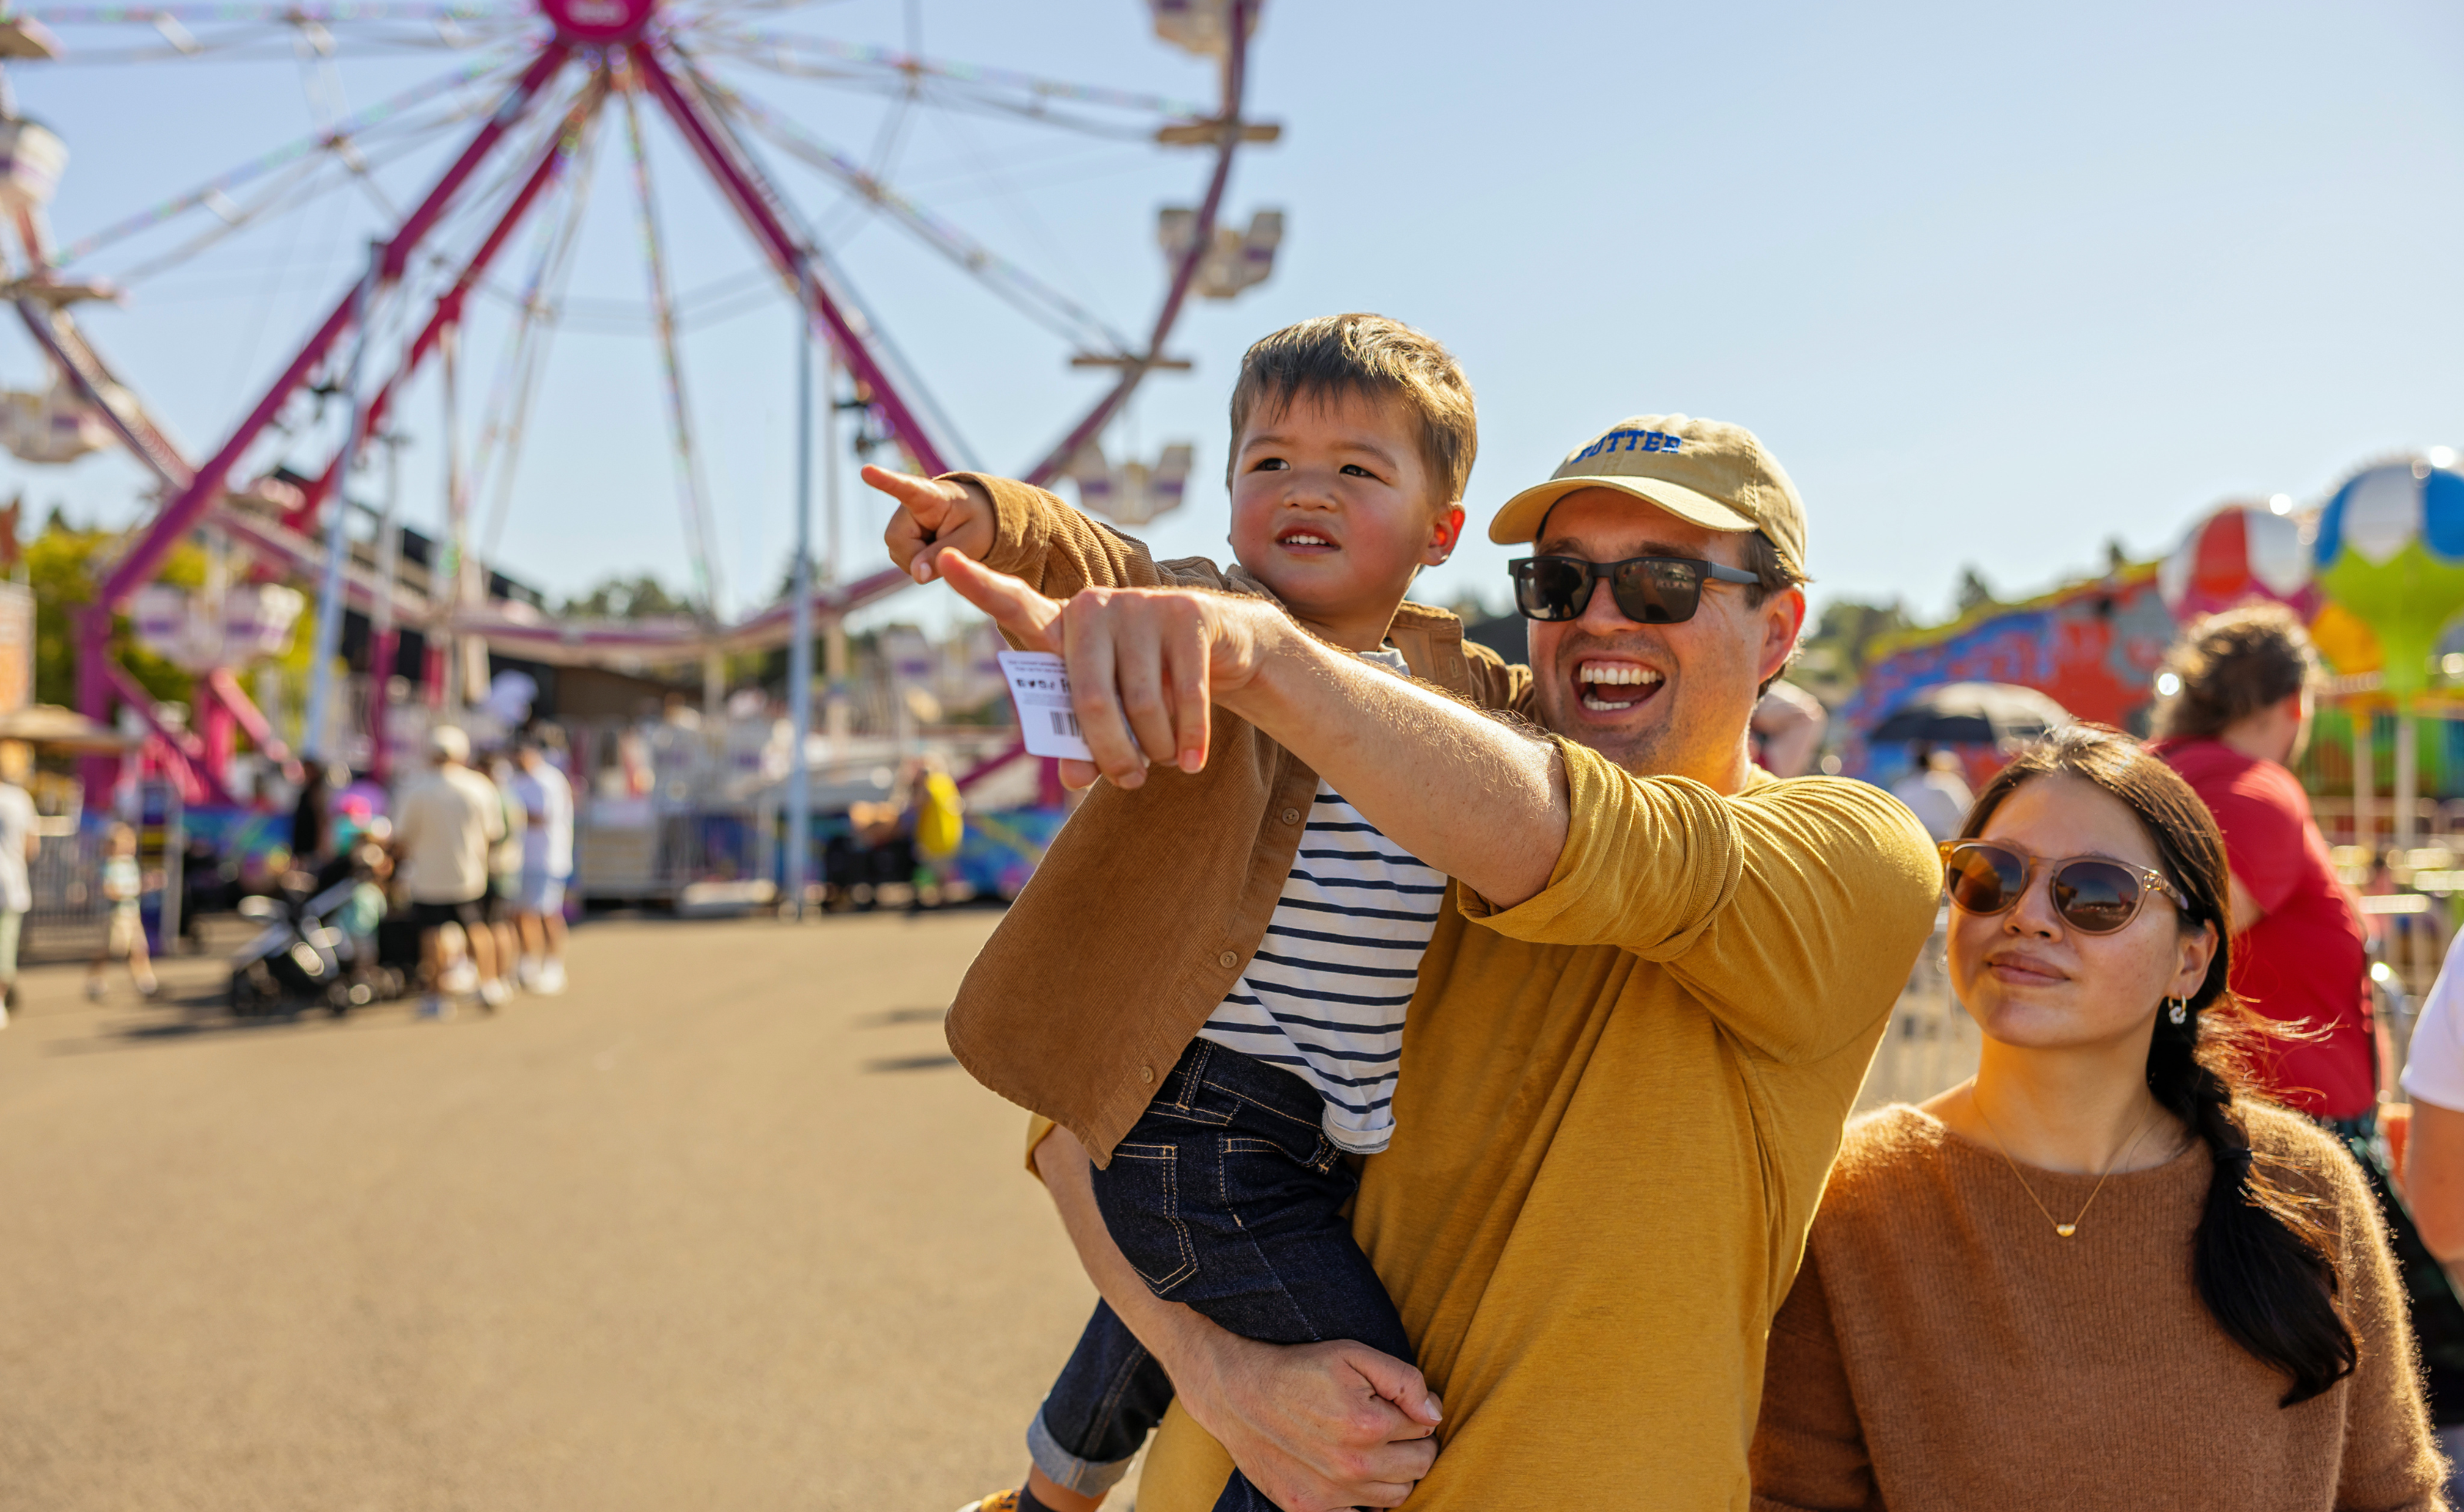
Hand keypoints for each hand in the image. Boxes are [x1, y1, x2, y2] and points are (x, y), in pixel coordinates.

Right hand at [868, 464, 994, 582]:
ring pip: (899, 555)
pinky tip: (933, 549)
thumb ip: (944, 555)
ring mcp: (899, 522)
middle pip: (898, 541)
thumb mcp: (973, 540)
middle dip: (922, 555)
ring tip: (942, 543)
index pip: (905, 488)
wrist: (972, 518)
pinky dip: (920, 563)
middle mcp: (907, 506)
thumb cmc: (975, 522)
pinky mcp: (897, 538)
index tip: (867, 471)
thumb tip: (916, 575)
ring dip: (922, 560)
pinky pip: (904, 562)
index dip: (885, 481)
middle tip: (949, 544)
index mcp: (930, 495)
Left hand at [935, 551, 1289, 789]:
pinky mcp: (1186, 615)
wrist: (1220, 650)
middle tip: (1128, 780)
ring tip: (1163, 759)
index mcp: (1063, 626)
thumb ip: (1082, 745)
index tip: (942, 560)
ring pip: (1140, 707)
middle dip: (1112, 755)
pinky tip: (1191, 762)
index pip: (1014, 604)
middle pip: (1087, 701)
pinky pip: (1184, 698)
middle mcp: (1095, 607)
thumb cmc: (1147, 687)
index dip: (978, 584)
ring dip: (1155, 750)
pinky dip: (1188, 740)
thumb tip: (1074, 776)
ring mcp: (1141, 605)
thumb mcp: (1110, 718)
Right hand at [1175, 1330, 1443, 1509]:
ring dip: (1393, 1472)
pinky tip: (1350, 1471)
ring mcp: (1333, 1495)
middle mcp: (1354, 1467)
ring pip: (1398, 1495)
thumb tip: (1435, 1415)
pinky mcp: (1312, 1511)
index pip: (1426, 1428)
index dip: (1416, 1411)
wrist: (1237, 1395)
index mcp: (1369, 1425)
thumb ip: (1404, 1380)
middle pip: (1420, 1465)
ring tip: (1370, 1447)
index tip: (1396, 1403)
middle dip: (1413, 1443)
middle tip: (1389, 1425)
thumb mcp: (1353, 1354)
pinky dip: (1365, 1497)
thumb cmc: (1298, 1369)